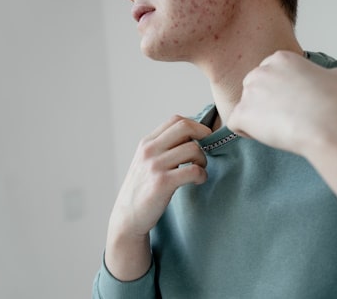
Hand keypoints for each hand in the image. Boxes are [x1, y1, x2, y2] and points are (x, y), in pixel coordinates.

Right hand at [105, 115, 210, 279]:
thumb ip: (163, 147)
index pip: (176, 120)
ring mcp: (155, 166)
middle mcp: (149, 150)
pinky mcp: (163, 183)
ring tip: (200, 169)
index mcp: (147, 143)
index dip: (195, 125)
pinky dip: (202, 175)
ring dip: (203, 160)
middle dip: (203, 135)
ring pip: (193, 149)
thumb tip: (192, 136)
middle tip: (207, 149)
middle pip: (185, 127)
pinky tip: (198, 181)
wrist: (128, 217)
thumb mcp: (146, 161)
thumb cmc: (142, 189)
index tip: (202, 138)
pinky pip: (193, 170)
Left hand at [228, 50, 336, 155]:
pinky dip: (247, 132)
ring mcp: (249, 92)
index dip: (278, 94)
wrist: (327, 122)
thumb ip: (323, 76)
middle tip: (285, 118)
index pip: (268, 76)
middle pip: (253, 90)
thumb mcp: (335, 77)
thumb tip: (329, 80)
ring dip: (257, 119)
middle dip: (264, 105)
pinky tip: (268, 135)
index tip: (292, 105)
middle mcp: (261, 71)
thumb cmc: (334, 102)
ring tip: (279, 128)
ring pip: (245, 108)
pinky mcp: (242, 113)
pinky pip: (235, 124)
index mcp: (280, 59)